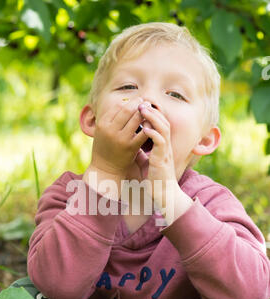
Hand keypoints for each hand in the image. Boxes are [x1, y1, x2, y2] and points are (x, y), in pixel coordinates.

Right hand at [91, 97, 147, 175]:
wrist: (105, 169)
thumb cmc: (105, 147)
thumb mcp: (102, 131)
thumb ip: (111, 118)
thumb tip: (124, 102)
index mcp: (102, 124)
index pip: (117, 106)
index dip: (128, 102)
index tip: (136, 101)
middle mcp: (110, 130)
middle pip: (127, 110)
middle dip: (137, 104)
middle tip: (145, 101)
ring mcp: (121, 138)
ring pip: (136, 119)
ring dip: (145, 113)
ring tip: (150, 110)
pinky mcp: (131, 147)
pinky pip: (143, 132)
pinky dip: (148, 126)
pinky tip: (152, 124)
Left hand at [137, 103, 192, 223]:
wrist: (163, 196)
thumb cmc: (155, 182)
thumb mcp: (145, 164)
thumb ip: (141, 154)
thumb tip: (133, 147)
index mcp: (162, 148)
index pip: (160, 125)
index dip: (152, 115)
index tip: (141, 107)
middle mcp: (166, 147)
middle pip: (163, 122)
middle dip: (153, 111)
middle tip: (141, 102)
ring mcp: (166, 153)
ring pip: (163, 128)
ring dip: (153, 118)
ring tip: (143, 109)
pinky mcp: (163, 160)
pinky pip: (160, 142)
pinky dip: (153, 133)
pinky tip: (145, 127)